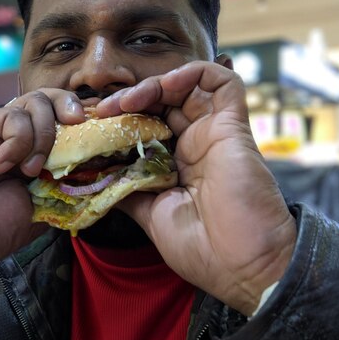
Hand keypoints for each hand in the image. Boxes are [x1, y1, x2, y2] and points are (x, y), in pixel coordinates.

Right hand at [0, 90, 84, 291]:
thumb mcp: (36, 218)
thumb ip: (62, 194)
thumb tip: (98, 176)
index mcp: (41, 162)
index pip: (73, 131)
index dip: (91, 128)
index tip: (106, 138)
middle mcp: (24, 142)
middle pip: (59, 105)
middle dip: (76, 112)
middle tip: (78, 131)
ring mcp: (1, 133)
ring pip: (38, 102)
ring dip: (43, 134)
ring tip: (30, 169)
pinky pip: (11, 116)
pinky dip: (16, 139)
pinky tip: (1, 164)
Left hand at [96, 59, 296, 315]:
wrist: (244, 266)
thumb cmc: (204, 250)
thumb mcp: (152, 216)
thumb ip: (128, 191)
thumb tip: (97, 180)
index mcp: (178, 165)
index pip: (148, 126)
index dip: (122, 120)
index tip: (94, 126)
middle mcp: (196, 144)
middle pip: (162, 103)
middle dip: (130, 100)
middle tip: (103, 111)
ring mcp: (215, 133)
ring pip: (187, 86)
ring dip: (153, 85)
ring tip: (126, 102)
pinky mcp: (234, 126)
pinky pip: (222, 82)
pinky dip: (192, 73)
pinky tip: (163, 87)